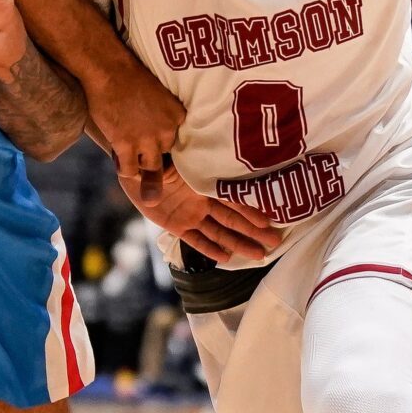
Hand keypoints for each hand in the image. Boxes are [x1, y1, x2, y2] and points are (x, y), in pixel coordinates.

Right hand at [87, 60, 184, 190]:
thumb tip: (154, 128)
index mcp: (177, 115)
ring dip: (139, 162)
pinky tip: (119, 160)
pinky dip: (124, 168)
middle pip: (164, 152)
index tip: (151, 135)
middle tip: (137, 142)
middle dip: (151, 149)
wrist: (109, 69)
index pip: (175, 138)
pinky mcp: (126, 145)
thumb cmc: (130, 75)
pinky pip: (130, 170)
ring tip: (129, 156)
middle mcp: (167, 130)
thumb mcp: (159, 93)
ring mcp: (147, 140)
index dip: (160, 138)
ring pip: (150, 166)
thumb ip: (162, 113)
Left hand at [123, 165, 282, 265]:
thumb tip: (200, 158)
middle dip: (254, 231)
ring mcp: (192, 215)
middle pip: (232, 220)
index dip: (250, 210)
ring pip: (219, 232)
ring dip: (238, 243)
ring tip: (258, 255)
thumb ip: (185, 162)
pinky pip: (195, 240)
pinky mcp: (176, 226)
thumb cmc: (158, 155)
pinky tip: (225, 258)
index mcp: (205, 183)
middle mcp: (203, 201)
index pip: (232, 199)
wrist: (136, 167)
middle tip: (275, 242)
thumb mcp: (174, 155)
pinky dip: (209, 249)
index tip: (268, 220)